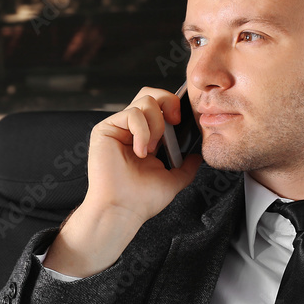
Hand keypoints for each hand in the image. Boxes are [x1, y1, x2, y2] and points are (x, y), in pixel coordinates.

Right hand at [83, 86, 202, 226]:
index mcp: (147, 138)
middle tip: (174, 123)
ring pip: (144, 101)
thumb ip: (187, 166)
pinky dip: (142, 131)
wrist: (123, 210)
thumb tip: (197, 156)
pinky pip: (131, 114)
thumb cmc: (142, 199)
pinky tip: (140, 151)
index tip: (181, 121)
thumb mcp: (173, 179)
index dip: (173, 106)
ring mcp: (118, 128)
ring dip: (155, 125)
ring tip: (151, 149)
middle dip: (168, 103)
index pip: (160, 107)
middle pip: (151, 94)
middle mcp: (132, 130)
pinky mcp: (105, 129)